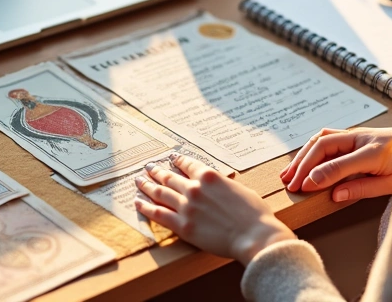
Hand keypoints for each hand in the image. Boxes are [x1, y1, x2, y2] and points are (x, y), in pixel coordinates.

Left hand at [135, 154, 295, 264]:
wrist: (254, 235)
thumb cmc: (254, 214)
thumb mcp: (240, 190)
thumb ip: (224, 185)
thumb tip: (220, 185)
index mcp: (209, 177)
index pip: (187, 164)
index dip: (177, 160)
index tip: (170, 158)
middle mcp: (194, 188)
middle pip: (169, 177)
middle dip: (157, 171)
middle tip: (148, 168)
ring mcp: (186, 207)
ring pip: (159, 193)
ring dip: (147, 185)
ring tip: (138, 181)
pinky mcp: (183, 226)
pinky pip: (158, 214)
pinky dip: (145, 207)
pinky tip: (137, 202)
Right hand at [279, 126, 391, 201]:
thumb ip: (363, 188)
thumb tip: (335, 195)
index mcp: (373, 150)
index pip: (339, 162)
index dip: (320, 174)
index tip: (305, 187)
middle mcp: (360, 137)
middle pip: (323, 145)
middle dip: (303, 164)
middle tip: (291, 184)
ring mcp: (354, 134)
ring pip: (320, 140)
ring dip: (302, 156)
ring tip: (288, 174)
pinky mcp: (352, 136)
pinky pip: (325, 139)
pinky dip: (310, 150)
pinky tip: (302, 162)